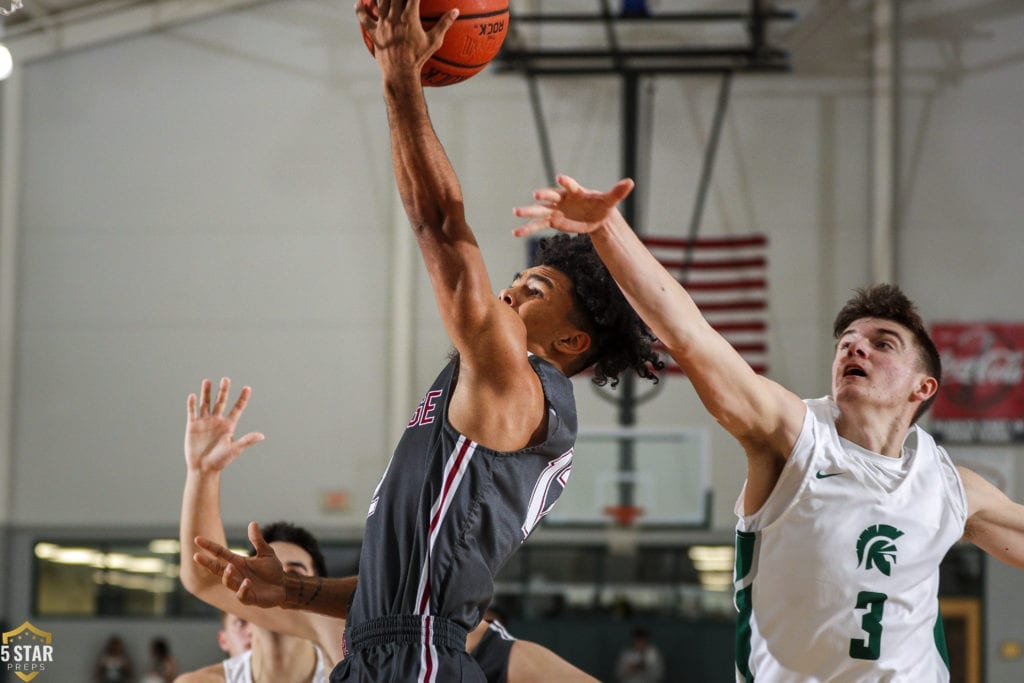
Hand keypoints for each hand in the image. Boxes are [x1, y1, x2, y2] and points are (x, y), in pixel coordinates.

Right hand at [184, 378, 263, 474]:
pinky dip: (192, 404)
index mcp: (229, 425)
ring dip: (206, 392)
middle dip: (223, 390)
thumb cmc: (220, 461)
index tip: (247, 388)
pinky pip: (192, 412)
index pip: (237, 408)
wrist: (203, 468)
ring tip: (207, 381)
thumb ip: (247, 440)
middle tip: (226, 379)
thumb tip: (262, 436)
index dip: (242, 398)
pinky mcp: (193, 426)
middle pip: (221, 401)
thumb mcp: (235, 449)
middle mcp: (217, 420)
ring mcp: (205, 422)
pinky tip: (193, 395)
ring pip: (206, 403)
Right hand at [194, 522, 287, 608]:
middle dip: (207, 563)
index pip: (220, 553)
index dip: (209, 546)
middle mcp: (236, 574)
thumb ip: (258, 540)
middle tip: (196, 556)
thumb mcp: (266, 552)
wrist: (284, 586)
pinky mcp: (249, 597)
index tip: (197, 539)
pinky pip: (242, 595)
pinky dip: (243, 589)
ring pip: (228, 582)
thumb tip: (252, 523)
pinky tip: (247, 582)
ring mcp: (241, 586)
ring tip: (230, 567)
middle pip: (217, 569)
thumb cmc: (272, 570)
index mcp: (238, 562)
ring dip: (227, 575)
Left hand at [355, 0, 458, 76]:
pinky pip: (363, 18)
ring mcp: (382, 24)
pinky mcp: (373, 32)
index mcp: (409, 18)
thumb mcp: (434, 41)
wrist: (400, 73)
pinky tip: (359, 2)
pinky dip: (360, 8)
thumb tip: (456, 11)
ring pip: (378, 0)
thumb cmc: (419, 58)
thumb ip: (444, 24)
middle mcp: (394, 18)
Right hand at [512, 175, 634, 236]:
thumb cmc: (601, 206)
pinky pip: (538, 225)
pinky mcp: (553, 221)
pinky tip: (515, 233)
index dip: (566, 181)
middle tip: (535, 195)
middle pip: (550, 195)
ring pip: (540, 210)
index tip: (560, 179)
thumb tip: (631, 182)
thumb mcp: (610, 200)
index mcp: (575, 191)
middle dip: (543, 195)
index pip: (569, 184)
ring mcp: (555, 210)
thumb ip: (617, 192)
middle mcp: (562, 198)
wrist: (595, 216)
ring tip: (516, 212)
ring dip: (528, 211)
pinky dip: (527, 229)